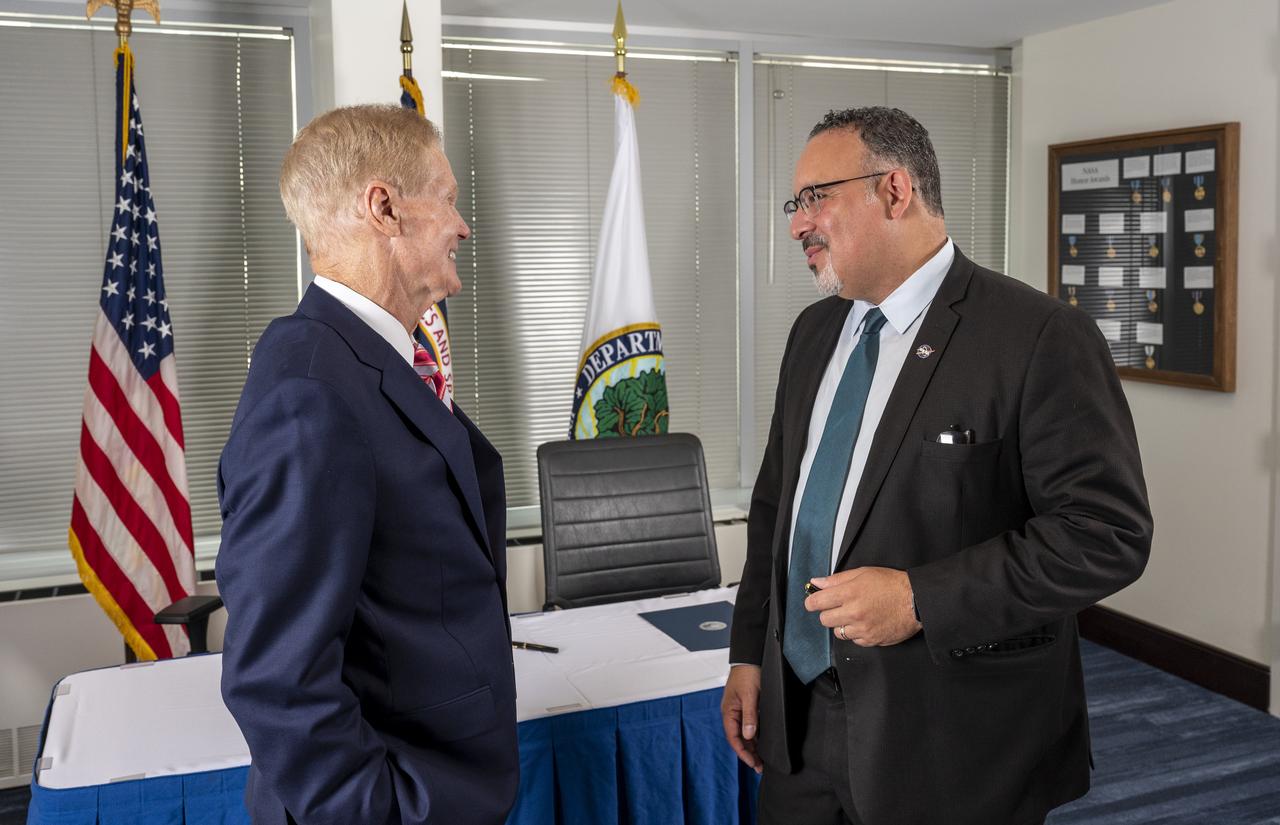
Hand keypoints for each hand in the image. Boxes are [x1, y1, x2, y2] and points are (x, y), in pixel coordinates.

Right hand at [721, 664, 762, 773]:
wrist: (750, 658)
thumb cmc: (747, 674)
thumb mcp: (750, 696)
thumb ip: (749, 716)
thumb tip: (749, 735)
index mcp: (729, 712)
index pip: (734, 738)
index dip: (743, 753)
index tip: (753, 763)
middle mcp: (732, 714)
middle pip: (739, 739)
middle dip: (749, 753)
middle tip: (760, 766)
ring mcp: (739, 711)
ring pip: (745, 734)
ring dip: (752, 746)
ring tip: (762, 759)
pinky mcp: (747, 708)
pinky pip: (750, 726)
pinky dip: (756, 736)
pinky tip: (763, 743)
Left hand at [806, 567, 921, 646]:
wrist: (916, 601)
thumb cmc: (892, 585)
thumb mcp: (863, 573)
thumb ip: (837, 579)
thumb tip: (817, 582)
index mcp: (849, 593)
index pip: (817, 602)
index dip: (811, 602)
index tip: (812, 602)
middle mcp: (853, 612)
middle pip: (824, 619)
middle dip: (828, 612)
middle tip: (838, 607)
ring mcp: (862, 628)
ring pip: (837, 632)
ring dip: (842, 624)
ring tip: (855, 615)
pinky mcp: (871, 640)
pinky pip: (853, 640)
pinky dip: (856, 633)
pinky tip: (865, 623)